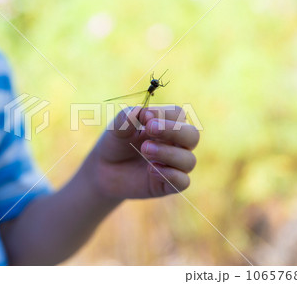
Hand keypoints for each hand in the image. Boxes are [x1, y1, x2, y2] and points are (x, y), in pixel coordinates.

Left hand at [85, 105, 199, 198]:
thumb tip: (142, 112)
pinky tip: (150, 169)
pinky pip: (182, 182)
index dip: (164, 114)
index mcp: (166, 125)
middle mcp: (176, 144)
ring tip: (144, 150)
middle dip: (174, 131)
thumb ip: (127, 118)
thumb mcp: (116, 128)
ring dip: (167, 153)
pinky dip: (169, 174)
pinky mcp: (168, 185)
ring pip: (189, 160)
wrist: (103, 171)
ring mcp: (174, 166)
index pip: (178, 114)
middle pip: (192, 135)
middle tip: (150, 129)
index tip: (145, 117)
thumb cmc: (116, 144)